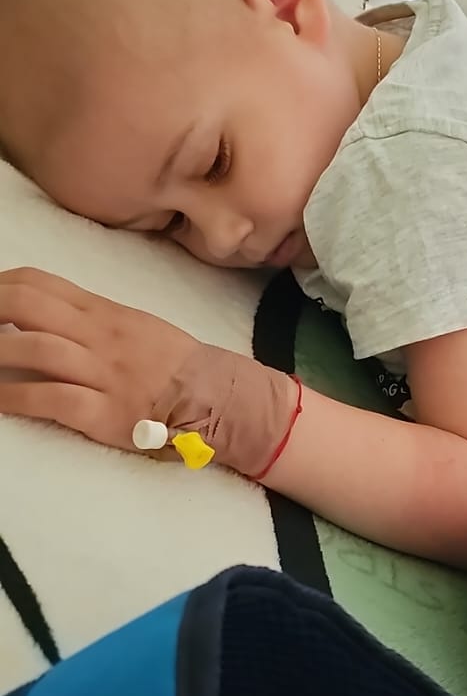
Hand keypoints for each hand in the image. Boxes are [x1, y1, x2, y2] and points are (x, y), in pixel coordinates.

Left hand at [0, 267, 199, 452]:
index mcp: (104, 313)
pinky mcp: (104, 411)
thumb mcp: (134, 327)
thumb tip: (44, 314)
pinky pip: (51, 398)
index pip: (41, 284)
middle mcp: (99, 336)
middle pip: (28, 306)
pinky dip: (14, 398)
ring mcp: (102, 372)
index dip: (0, 286)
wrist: (216, 399)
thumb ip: (91, 319)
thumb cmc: (173, 366)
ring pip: (35, 348)